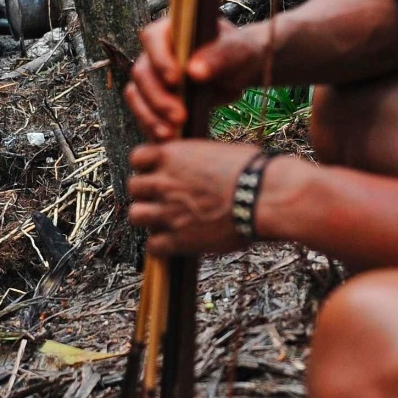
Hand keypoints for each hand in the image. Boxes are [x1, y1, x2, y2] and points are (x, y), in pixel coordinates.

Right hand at [124, 17, 263, 141]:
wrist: (239, 72)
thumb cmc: (238, 53)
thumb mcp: (237, 51)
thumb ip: (219, 57)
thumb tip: (195, 71)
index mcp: (171, 29)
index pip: (152, 38)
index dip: (159, 59)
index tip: (175, 80)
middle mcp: (155, 52)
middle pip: (141, 73)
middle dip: (157, 98)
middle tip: (179, 117)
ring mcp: (152, 76)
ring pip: (137, 96)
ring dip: (150, 117)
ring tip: (170, 134)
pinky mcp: (153, 99)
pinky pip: (144, 114)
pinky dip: (152, 127)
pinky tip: (168, 140)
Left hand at [126, 140, 264, 255]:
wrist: (263, 196)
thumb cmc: (252, 170)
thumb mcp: (217, 151)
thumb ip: (195, 159)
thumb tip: (195, 164)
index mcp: (173, 156)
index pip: (137, 157)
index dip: (147, 166)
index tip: (158, 172)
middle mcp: (164, 182)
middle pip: (133, 187)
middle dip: (147, 192)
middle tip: (164, 198)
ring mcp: (168, 211)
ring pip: (136, 215)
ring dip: (149, 217)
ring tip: (166, 220)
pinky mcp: (179, 239)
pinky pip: (153, 247)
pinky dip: (161, 246)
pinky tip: (175, 242)